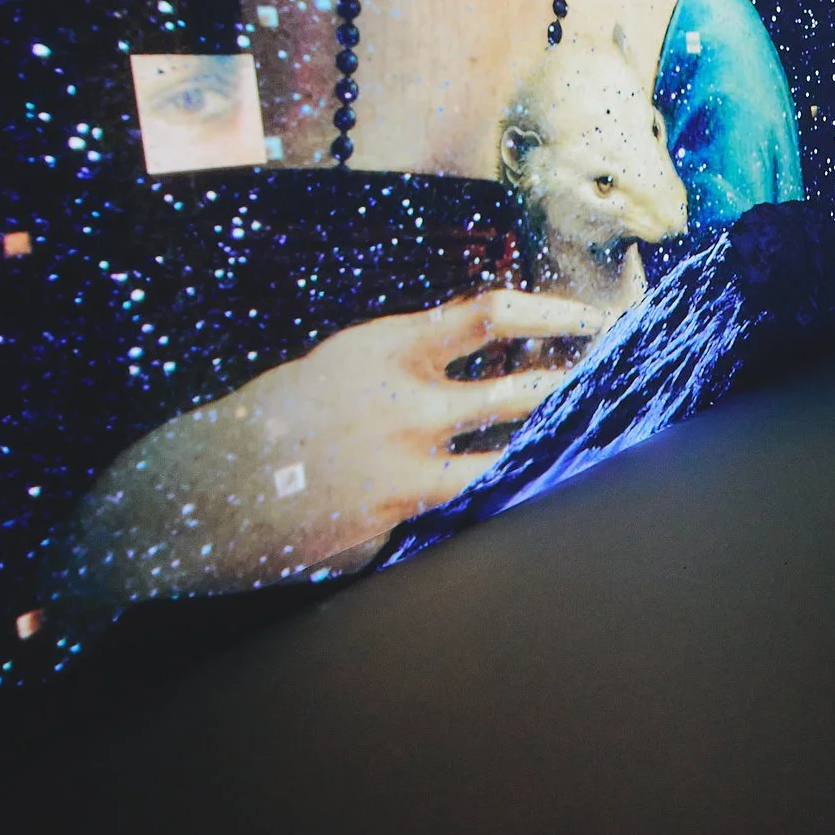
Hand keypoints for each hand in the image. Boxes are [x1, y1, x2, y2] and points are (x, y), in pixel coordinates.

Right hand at [57, 287, 613, 604]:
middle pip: (522, 391)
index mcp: (386, 348)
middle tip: (632, 389)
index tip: (599, 322)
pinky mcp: (397, 518)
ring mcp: (403, 465)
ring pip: (512, 458)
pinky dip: (513, 501)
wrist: (202, 487)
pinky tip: (551, 504)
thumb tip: (486, 359)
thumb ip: (410, 365)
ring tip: (614, 450)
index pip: (490, 315)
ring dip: (565, 453)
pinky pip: (473, 508)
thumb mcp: (340, 368)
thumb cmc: (277, 422)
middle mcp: (403, 401)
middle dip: (585, 389)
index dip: (555, 316)